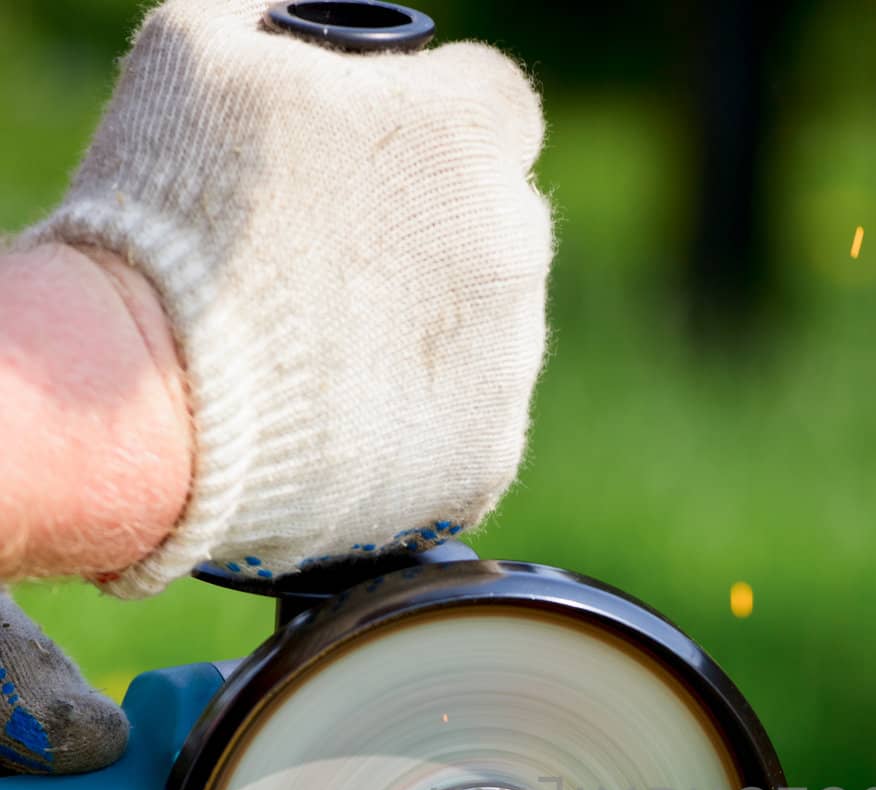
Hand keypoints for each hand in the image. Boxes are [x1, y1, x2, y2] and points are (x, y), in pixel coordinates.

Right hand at [16, 0, 550, 596]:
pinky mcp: (486, 459)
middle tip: (337, 267)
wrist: (159, 399)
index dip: (434, 129)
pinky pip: (469, 431)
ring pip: (489, 336)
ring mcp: (509, 362)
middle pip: (498, 224)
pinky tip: (343, 420)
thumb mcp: (204, 51)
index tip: (383, 159)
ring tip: (322, 353)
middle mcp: (515, 244)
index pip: (494, 107)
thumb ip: (294, 31)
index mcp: (471, 130)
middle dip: (435, 236)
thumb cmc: (175, 214)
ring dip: (429, 337)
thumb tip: (321, 46)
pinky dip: (419, 429)